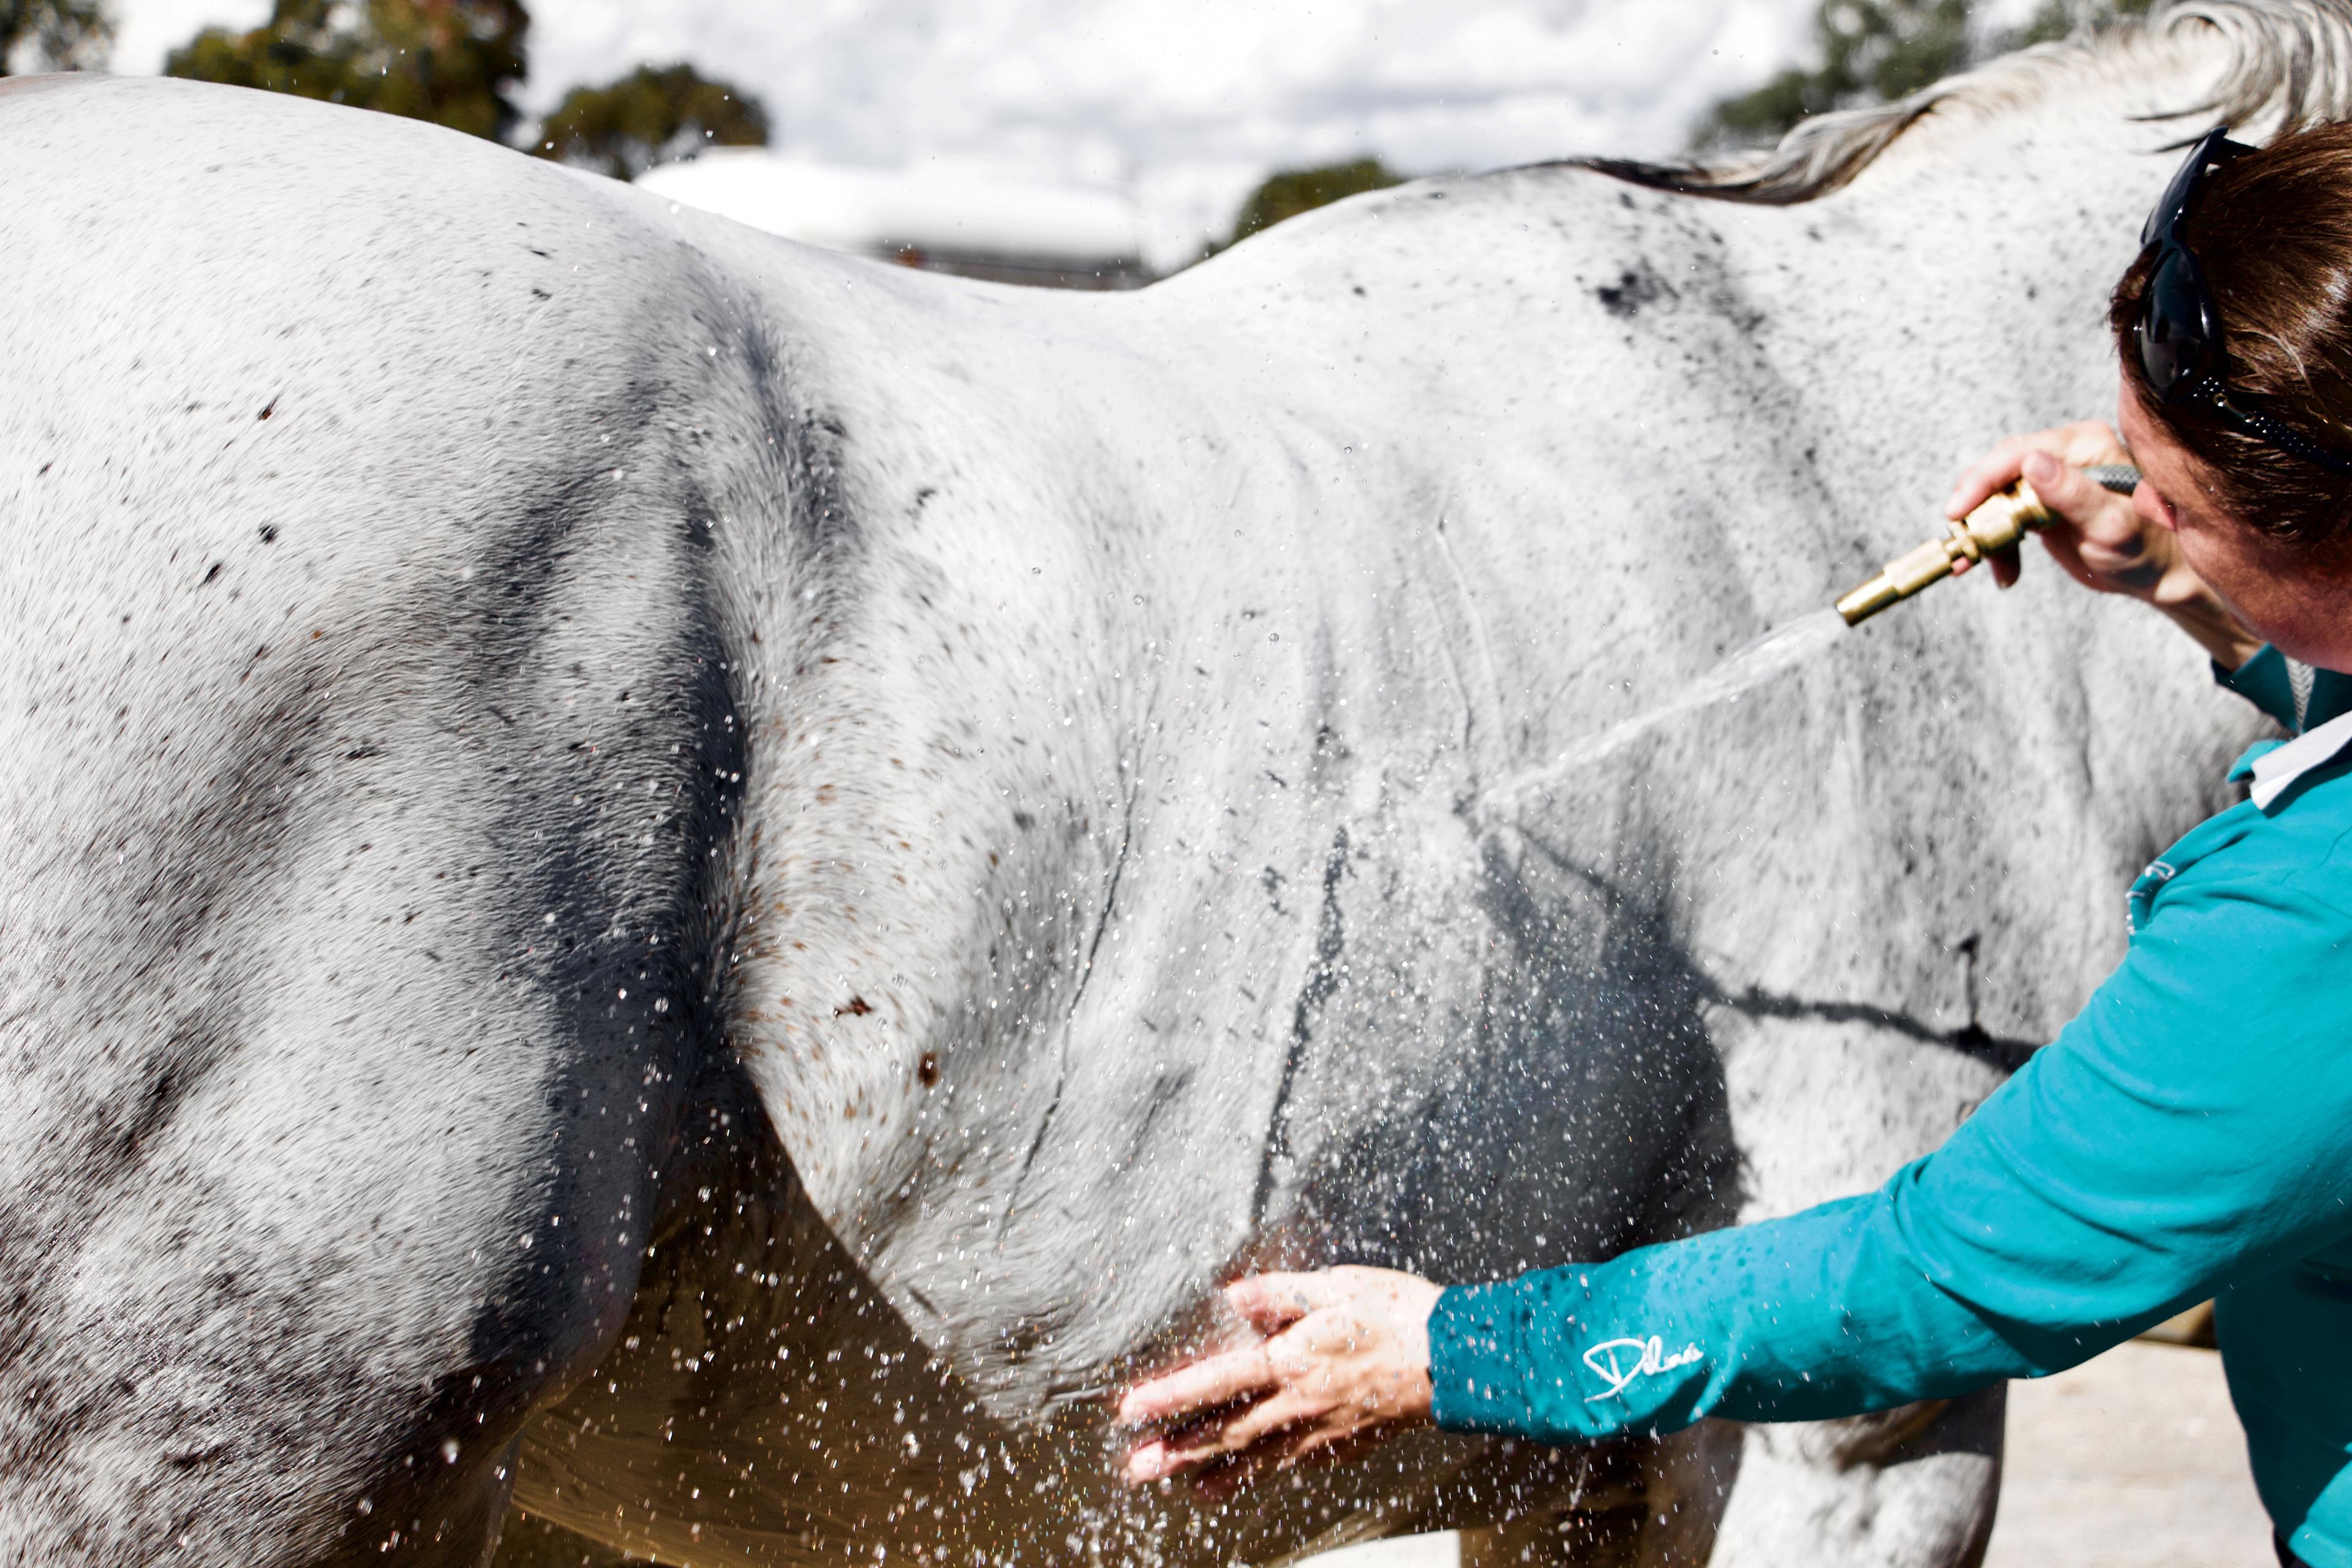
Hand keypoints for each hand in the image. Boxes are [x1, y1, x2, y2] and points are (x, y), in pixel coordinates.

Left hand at [1117, 1267, 1441, 1487]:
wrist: (1454, 1360)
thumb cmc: (1395, 1313)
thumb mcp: (1334, 1287)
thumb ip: (1277, 1293)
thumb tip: (1230, 1296)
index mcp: (1291, 1360)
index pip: (1215, 1383)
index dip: (1170, 1397)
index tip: (1131, 1410)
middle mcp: (1298, 1404)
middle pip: (1225, 1433)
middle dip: (1177, 1452)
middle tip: (1137, 1469)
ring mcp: (1319, 1432)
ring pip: (1254, 1457)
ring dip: (1210, 1472)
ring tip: (1178, 1487)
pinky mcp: (1340, 1445)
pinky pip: (1290, 1461)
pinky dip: (1259, 1471)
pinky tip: (1241, 1476)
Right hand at [1945, 422, 2260, 667]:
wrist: (2155, 572)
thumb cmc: (2145, 547)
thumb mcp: (2110, 523)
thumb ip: (2073, 493)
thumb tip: (2033, 463)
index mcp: (2085, 444)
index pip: (2019, 451)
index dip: (1982, 478)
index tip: (1959, 510)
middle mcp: (2064, 454)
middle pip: (1999, 472)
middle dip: (1976, 508)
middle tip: (1962, 540)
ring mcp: (2050, 479)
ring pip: (1994, 497)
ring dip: (1982, 532)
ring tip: (1976, 564)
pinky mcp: (2039, 504)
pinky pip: (2002, 518)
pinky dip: (1995, 546)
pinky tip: (2005, 572)